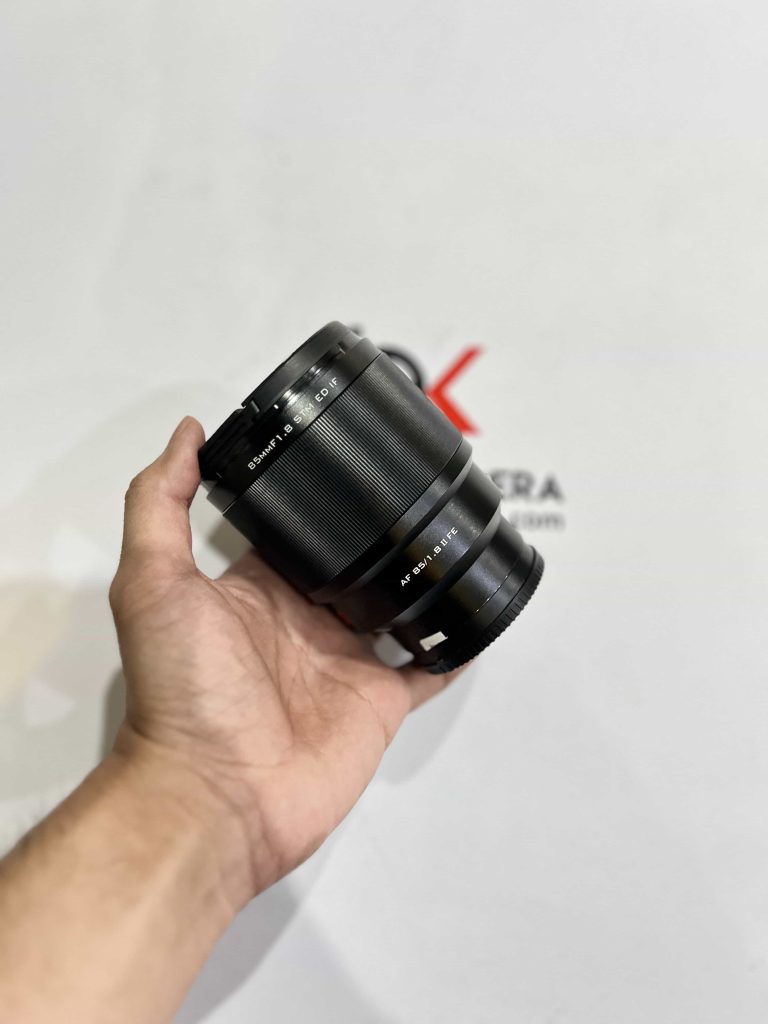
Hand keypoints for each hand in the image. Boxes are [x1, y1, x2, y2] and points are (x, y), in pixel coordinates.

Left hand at [109, 417, 461, 907]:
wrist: (218, 796)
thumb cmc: (179, 696)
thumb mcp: (152, 583)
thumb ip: (161, 504)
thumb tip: (185, 435)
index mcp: (251, 590)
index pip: (289, 530)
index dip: (312, 496)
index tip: (343, 454)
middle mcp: (300, 621)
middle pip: (349, 563)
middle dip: (376, 531)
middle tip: (417, 486)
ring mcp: (345, 660)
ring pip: (393, 606)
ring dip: (419, 577)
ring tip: (454, 534)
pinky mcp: (381, 697)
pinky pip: (426, 663)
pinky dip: (450, 641)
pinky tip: (473, 611)